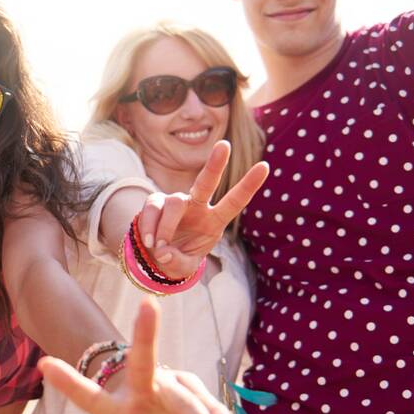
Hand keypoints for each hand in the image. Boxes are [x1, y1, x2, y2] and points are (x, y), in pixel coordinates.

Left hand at [38, 297, 238, 413]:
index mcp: (112, 410)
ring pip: (184, 393)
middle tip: (148, 306)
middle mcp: (137, 388)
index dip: (68, 382)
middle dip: (144, 334)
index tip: (44, 365)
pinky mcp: (187, 381)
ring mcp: (164, 380)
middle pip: (141, 362)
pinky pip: (204, 401)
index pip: (88, 397)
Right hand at [133, 140, 268, 277]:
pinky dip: (149, 225)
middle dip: (215, 164)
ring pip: (174, 203)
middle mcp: (197, 206)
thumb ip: (177, 262)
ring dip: (165, 226)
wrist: (156, 257)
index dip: (248, 185)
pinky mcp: (156, 203)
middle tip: (225, 145)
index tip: (265, 166)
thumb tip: (164, 251)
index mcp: (214, 221)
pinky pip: (152, 209)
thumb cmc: (177, 259)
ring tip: (158, 246)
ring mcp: (176, 202)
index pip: (234, 201)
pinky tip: (149, 241)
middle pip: (206, 183)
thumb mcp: (183, 268)